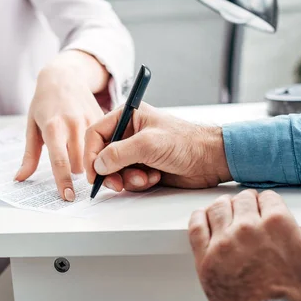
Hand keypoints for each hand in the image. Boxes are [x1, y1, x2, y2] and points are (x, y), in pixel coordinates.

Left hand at [14, 50, 107, 200]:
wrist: (64, 77)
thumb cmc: (44, 103)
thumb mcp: (32, 126)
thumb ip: (29, 156)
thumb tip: (20, 178)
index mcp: (54, 127)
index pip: (60, 161)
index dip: (63, 181)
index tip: (67, 197)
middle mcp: (73, 124)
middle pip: (80, 164)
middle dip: (75, 172)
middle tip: (71, 169)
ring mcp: (90, 120)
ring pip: (93, 156)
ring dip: (87, 162)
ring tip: (80, 156)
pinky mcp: (102, 118)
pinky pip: (103, 143)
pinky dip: (98, 149)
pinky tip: (92, 144)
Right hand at [83, 102, 230, 191]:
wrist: (210, 160)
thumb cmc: (187, 142)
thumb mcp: (148, 144)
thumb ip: (119, 153)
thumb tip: (98, 164)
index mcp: (128, 116)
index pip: (96, 134)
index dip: (90, 154)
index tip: (93, 173)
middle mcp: (129, 133)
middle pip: (102, 155)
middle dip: (110, 171)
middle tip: (117, 183)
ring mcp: (136, 151)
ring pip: (115, 170)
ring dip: (127, 178)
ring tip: (145, 177)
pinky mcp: (144, 167)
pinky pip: (128, 179)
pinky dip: (139, 182)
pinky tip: (155, 177)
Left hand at [189, 189, 300, 300]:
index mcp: (277, 223)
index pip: (268, 197)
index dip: (270, 204)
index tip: (268, 212)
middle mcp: (247, 228)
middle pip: (242, 200)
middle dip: (248, 204)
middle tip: (250, 214)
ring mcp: (223, 243)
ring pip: (218, 208)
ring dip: (225, 207)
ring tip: (229, 213)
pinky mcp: (205, 259)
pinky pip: (196, 227)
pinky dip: (200, 217)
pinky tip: (204, 218)